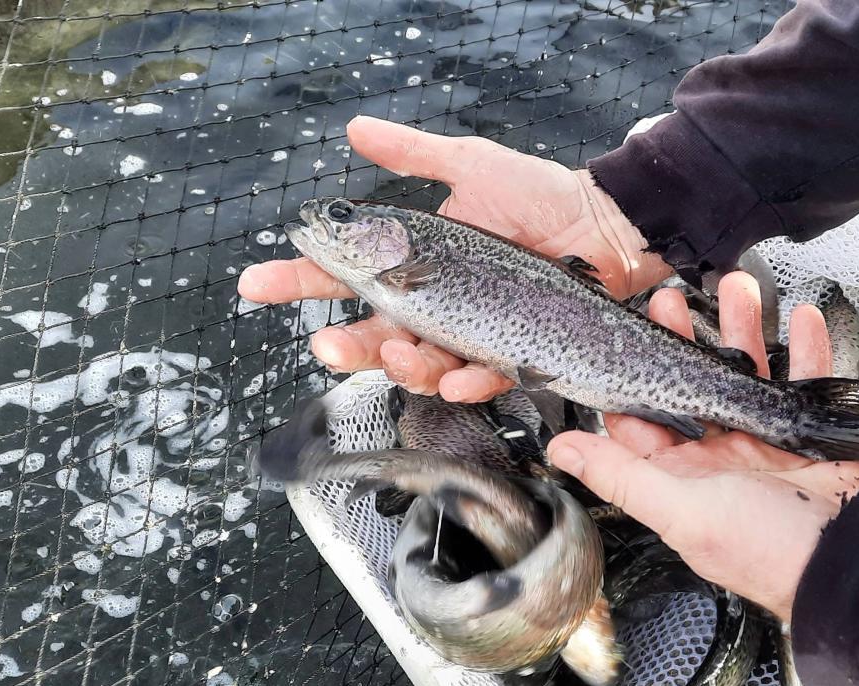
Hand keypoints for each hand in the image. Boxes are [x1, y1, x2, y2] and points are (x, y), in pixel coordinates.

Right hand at [237, 116, 671, 401]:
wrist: (602, 224)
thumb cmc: (540, 196)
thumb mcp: (472, 166)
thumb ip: (413, 154)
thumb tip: (355, 130)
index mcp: (414, 263)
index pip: (344, 275)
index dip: (298, 280)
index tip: (256, 284)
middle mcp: (434, 303)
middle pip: (372, 335)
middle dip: (344, 346)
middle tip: (326, 344)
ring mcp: (469, 332)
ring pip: (418, 366)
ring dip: (400, 368)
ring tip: (397, 355)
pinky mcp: (508, 353)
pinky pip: (478, 378)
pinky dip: (463, 382)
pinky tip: (456, 376)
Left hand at [546, 272, 858, 621]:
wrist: (853, 562)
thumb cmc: (766, 550)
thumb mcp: (683, 511)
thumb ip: (622, 476)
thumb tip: (562, 452)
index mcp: (683, 476)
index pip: (643, 419)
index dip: (632, 375)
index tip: (625, 331)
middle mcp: (720, 458)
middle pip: (696, 384)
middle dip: (688, 338)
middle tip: (675, 297)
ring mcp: (766, 443)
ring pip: (749, 373)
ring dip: (745, 330)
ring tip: (739, 288)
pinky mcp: (807, 435)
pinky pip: (805, 382)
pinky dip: (806, 349)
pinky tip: (800, 318)